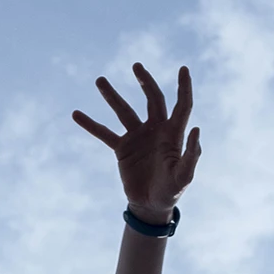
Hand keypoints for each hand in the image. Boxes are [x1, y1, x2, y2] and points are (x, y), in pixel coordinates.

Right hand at [73, 63, 202, 220]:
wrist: (150, 206)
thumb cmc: (171, 191)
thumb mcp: (184, 176)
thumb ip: (192, 155)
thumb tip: (196, 128)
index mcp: (174, 133)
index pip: (181, 104)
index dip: (184, 87)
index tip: (184, 69)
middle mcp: (156, 129)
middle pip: (152, 99)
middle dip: (146, 82)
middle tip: (137, 66)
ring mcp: (137, 137)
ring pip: (124, 111)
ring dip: (112, 96)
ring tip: (100, 80)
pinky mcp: (122, 148)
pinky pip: (104, 133)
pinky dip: (91, 125)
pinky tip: (76, 114)